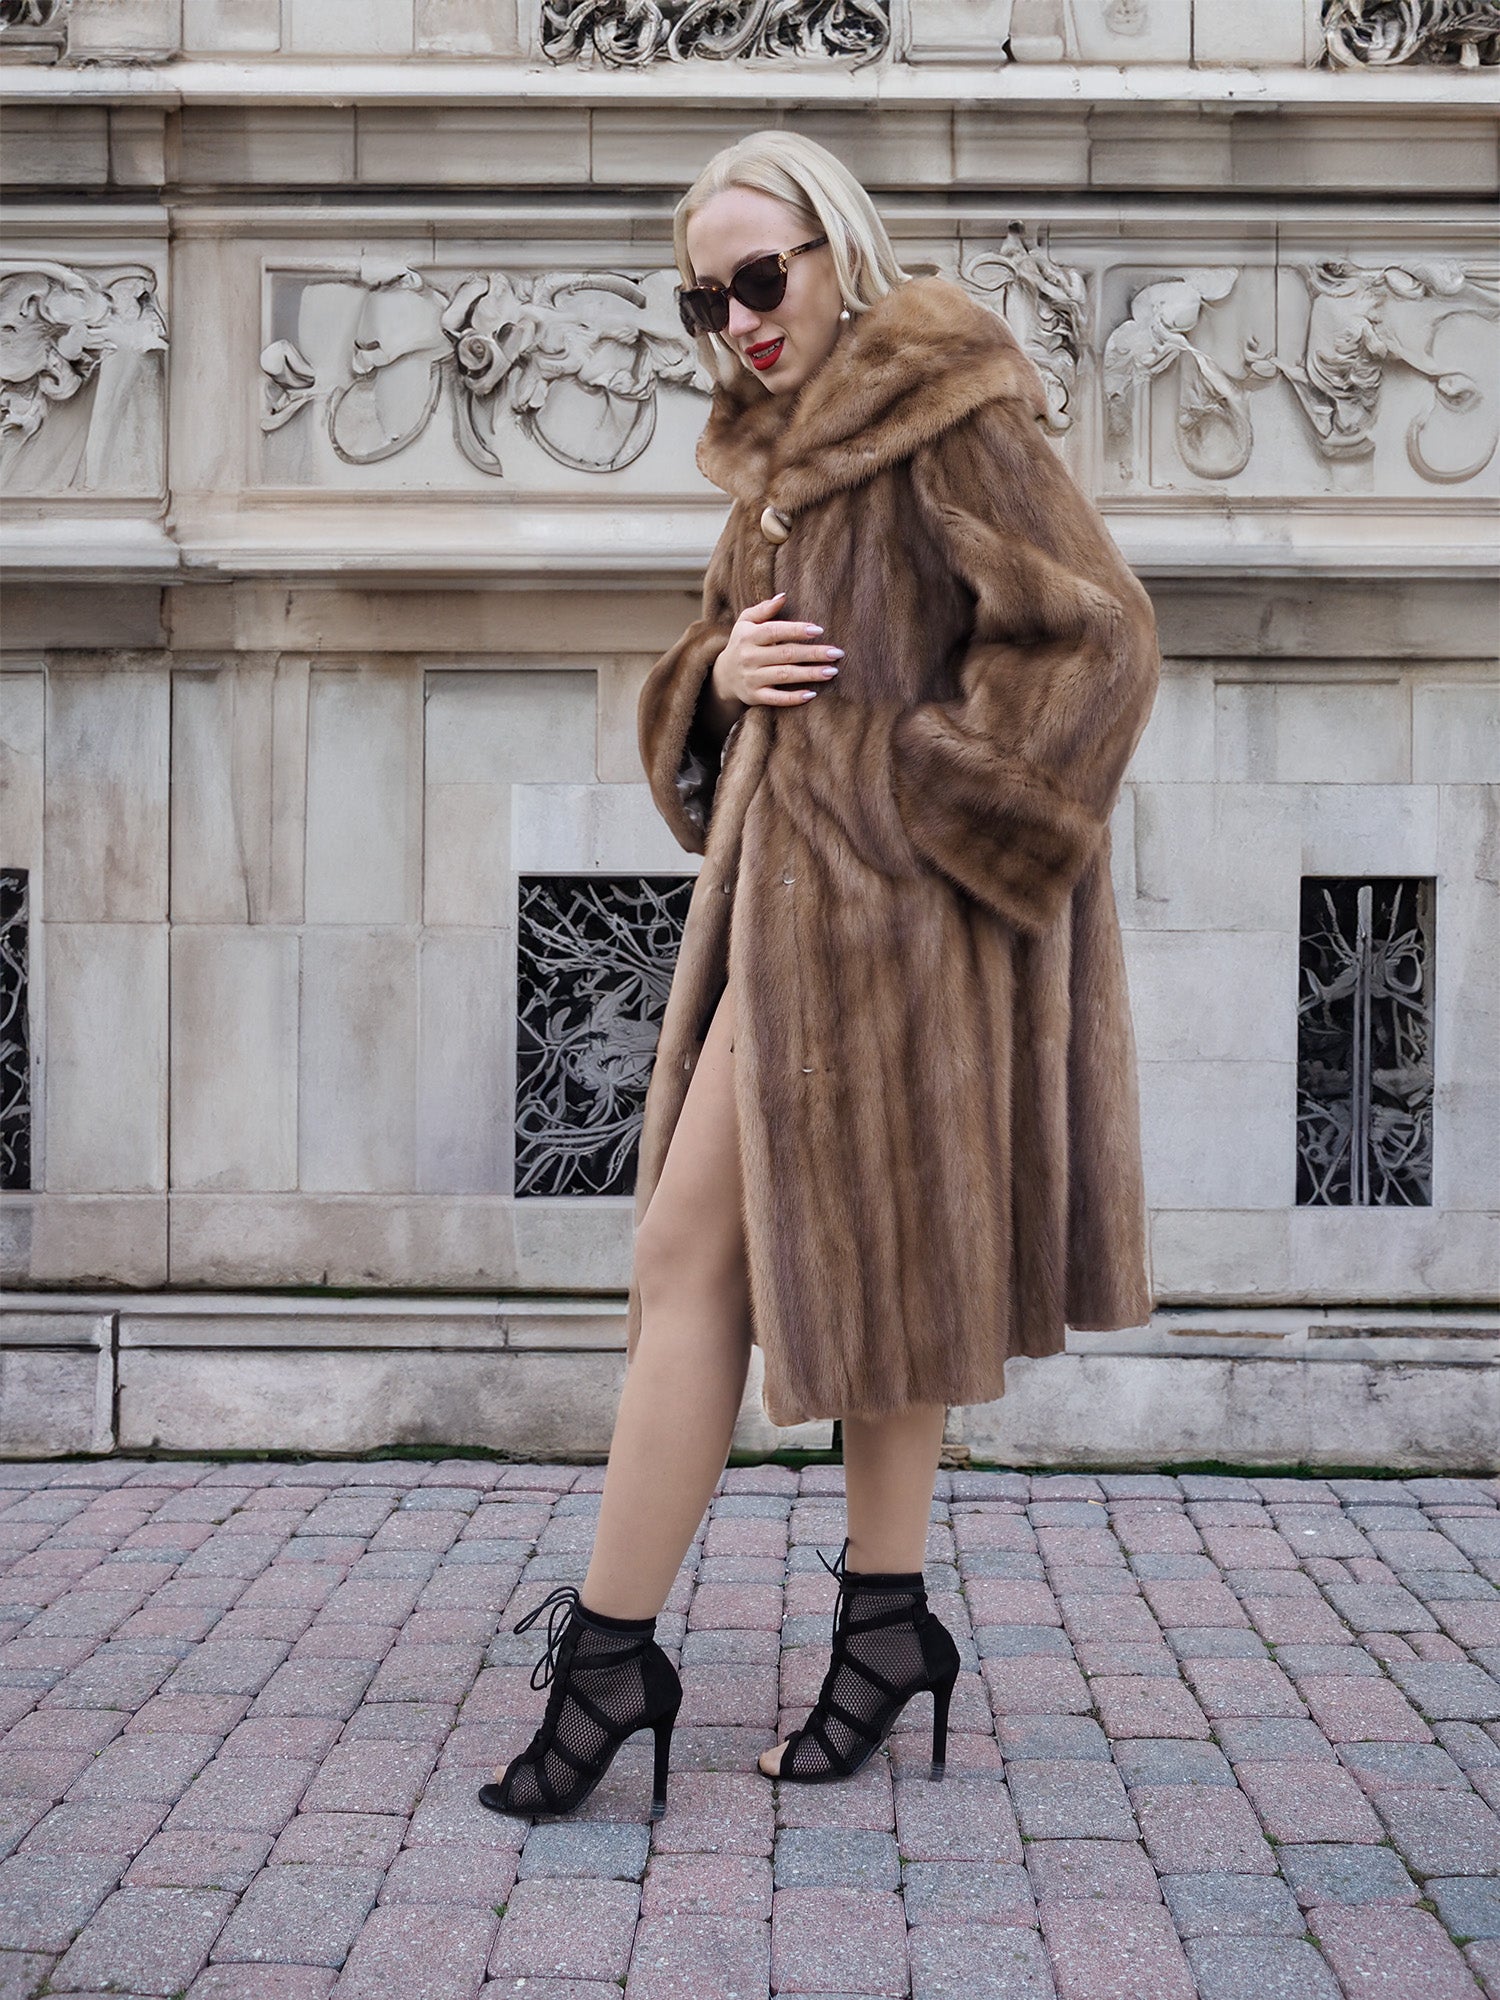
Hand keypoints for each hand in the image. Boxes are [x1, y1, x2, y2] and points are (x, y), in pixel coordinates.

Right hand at [711, 591, 842, 708]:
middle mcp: (749, 657)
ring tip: (832, 671)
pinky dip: (793, 698)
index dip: (796, 630)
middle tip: (837, 653)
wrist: (723, 676)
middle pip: (785, 654)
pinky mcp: (754, 696)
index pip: (774, 631)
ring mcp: (752, 678)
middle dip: (812, 653)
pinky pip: (776, 699)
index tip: (819, 630)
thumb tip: (783, 596)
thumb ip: (763, 609)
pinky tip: (812, 694)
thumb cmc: (742, 643)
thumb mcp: (746, 622)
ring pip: (784, 675)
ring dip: (809, 674)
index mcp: (748, 636)